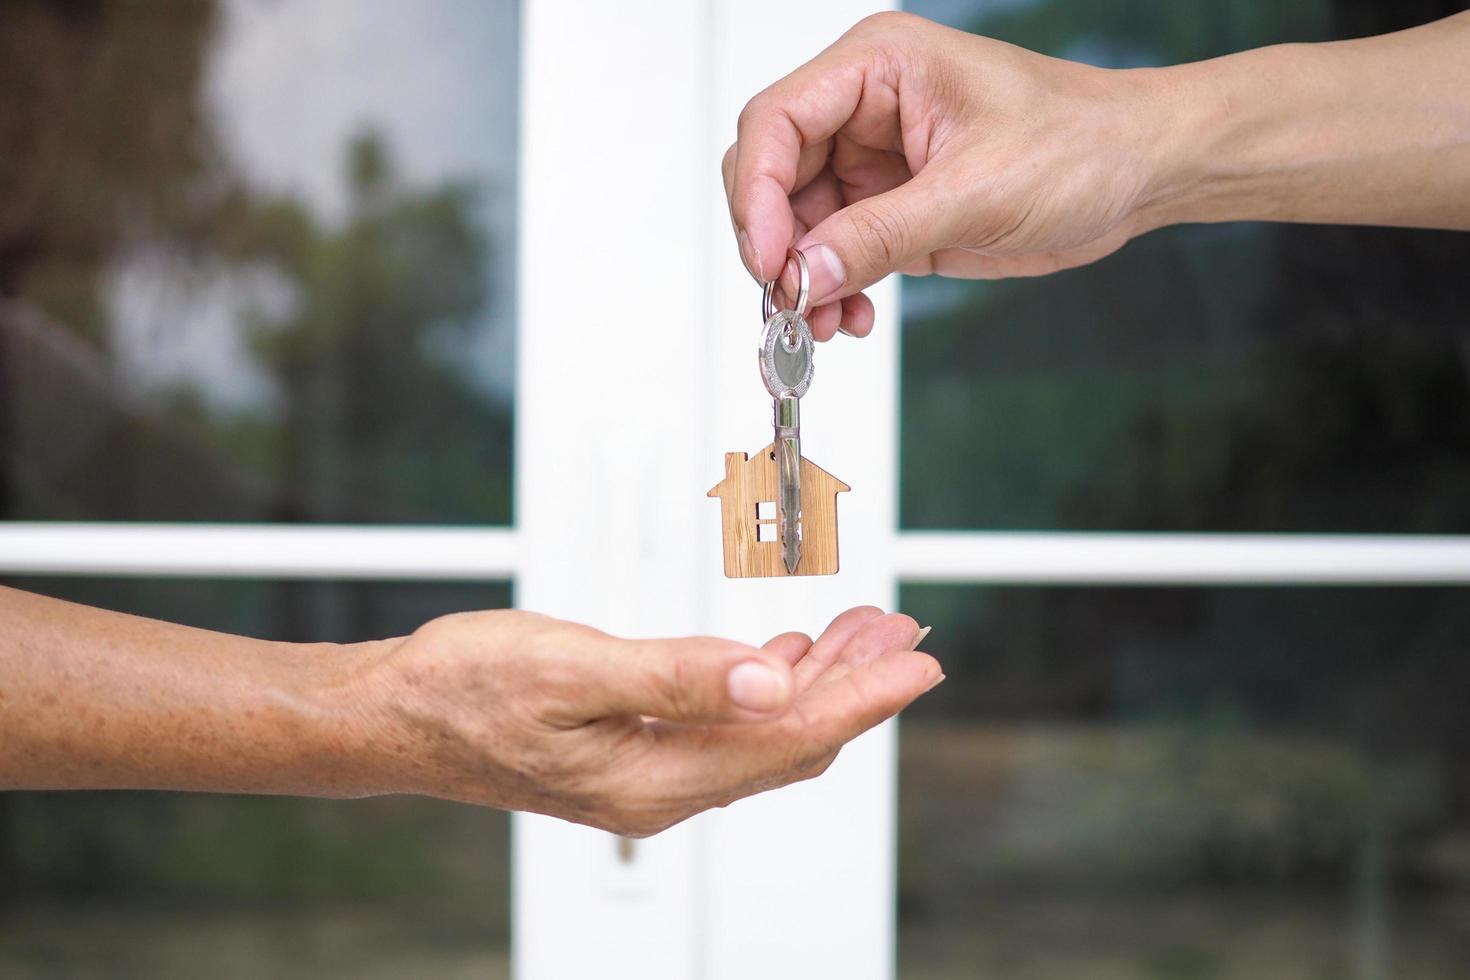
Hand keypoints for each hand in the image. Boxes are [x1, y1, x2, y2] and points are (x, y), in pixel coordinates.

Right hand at [350, 606, 939, 835]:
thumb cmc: (466, 691)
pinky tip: (783, 654)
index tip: (916, 661)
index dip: (862, 697)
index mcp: (656, 776)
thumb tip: (770, 682)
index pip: (789, 737)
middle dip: (855, 685)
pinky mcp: (636, 749)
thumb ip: (678, 676)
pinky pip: (728, 723)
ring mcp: (651, 771)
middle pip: (791, 739)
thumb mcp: (572, 672)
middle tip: (904, 635)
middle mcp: (664, 786)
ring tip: (862, 633)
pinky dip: (768, 682)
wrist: (398, 714)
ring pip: (764, 730)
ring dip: (818, 680)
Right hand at [723, 11, 1177, 338]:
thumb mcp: (976, 192)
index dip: (757, 194)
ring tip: (825, 322)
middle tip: (791, 301)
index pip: (776, 122)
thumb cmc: (1080, 145)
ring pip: (795, 224)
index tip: (769, 261)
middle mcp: (862, 108)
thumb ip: (878, 235)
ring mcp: (871, 161)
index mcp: (877, 67)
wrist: (1137, 174)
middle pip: (771, 175)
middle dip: (774, 244)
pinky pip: (832, 252)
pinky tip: (851, 315)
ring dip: (802, 279)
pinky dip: (830, 288)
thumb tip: (802, 275)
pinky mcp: (889, 208)